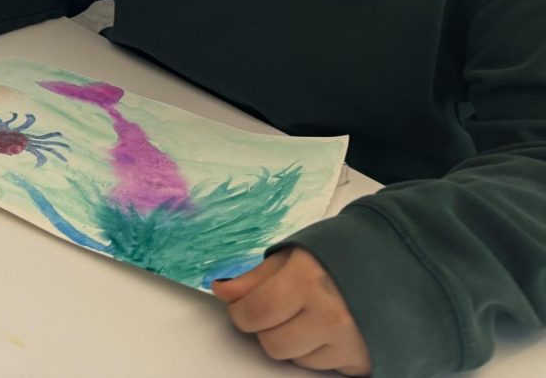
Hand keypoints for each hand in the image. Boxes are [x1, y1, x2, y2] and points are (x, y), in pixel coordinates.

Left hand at [213, 247, 371, 375]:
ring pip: (294, 359)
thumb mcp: (294, 254)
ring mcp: (348, 342)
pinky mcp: (360, 361)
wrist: (398, 265)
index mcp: (308, 280)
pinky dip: (316, 351)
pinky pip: (319, 368)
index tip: (243, 305)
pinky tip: (327, 329)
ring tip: (309, 314)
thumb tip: (222, 292)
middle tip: (281, 308)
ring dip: (292, 341)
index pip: (254, 313)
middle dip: (267, 328)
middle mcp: (329, 316)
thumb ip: (255, 277)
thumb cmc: (340, 254)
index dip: (241, 312)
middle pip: (271, 344)